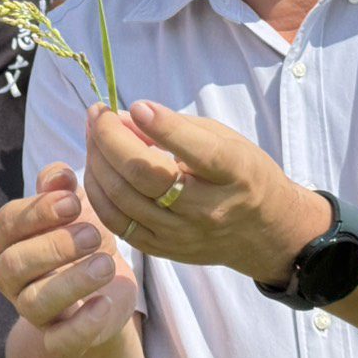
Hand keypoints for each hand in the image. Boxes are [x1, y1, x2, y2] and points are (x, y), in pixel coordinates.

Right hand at [0, 164, 137, 357]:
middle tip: (93, 234)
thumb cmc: (80, 239)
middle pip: (16, 264)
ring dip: (71, 282)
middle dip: (55, 247)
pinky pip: (60, 341)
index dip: (37, 212)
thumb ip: (61, 189)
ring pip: (35, 303)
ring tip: (106, 264)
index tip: (73, 202)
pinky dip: (81, 326)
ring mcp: (31, 311)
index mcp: (6, 240)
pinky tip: (104, 304)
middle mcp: (10, 277)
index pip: (7, 224)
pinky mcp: (58, 340)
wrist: (105, 288)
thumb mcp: (73, 208)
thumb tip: (59, 176)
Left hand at [84, 101, 329, 282]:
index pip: (195, 151)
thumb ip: (176, 126)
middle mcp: (207, 209)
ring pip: (122, 199)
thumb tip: (124, 117)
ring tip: (93, 135)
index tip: (135, 106)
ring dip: (97, 161)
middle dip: (109, 138)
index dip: (161, 126)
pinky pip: (118, 223)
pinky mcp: (164, 250)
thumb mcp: (224, 139)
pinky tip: (97, 168)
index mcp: (233, 172)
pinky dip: (99, 192)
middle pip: (144, 175)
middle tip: (97, 113)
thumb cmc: (242, 173)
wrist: (265, 232)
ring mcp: (182, 235)